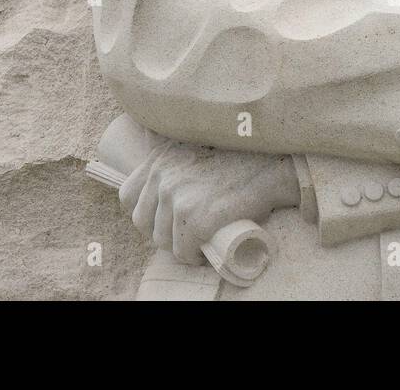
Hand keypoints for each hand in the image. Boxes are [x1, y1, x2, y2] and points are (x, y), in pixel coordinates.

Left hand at [119, 142, 299, 263]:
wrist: (272, 163)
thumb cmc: (241, 156)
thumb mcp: (196, 143)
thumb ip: (176, 155)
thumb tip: (164, 171)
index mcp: (159, 157)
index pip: (128, 196)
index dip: (146, 212)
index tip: (165, 219)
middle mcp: (162, 175)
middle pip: (142, 221)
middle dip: (162, 232)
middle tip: (185, 234)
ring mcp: (176, 196)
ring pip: (162, 240)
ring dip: (179, 246)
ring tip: (197, 243)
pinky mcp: (195, 218)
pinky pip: (183, 251)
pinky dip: (193, 257)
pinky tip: (205, 252)